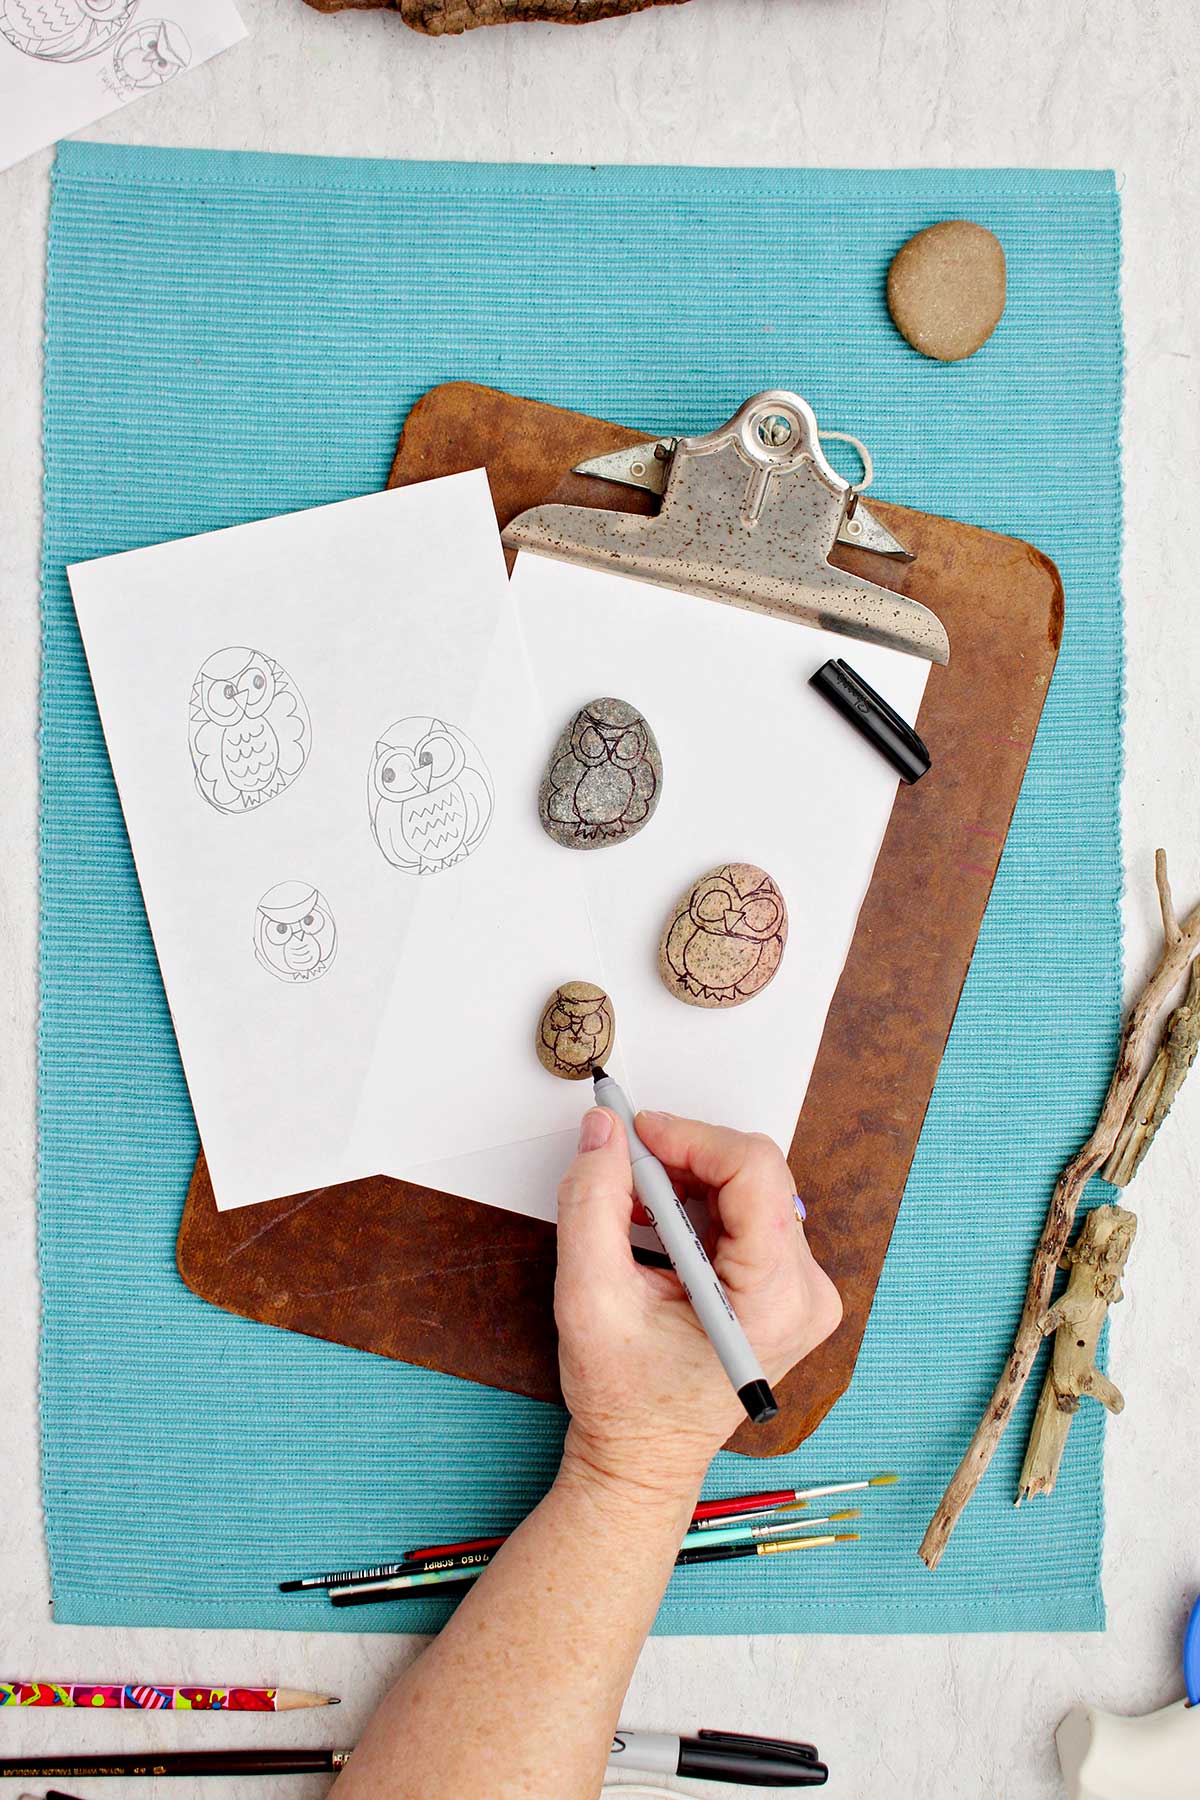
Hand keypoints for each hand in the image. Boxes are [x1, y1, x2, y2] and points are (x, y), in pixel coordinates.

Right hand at [554, 1108, 841, 1496]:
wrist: (644, 1459)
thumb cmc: (623, 1399)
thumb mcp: (589, 1297)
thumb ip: (591, 1202)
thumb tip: (604, 1131)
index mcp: (775, 1298)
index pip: (753, 1170)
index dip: (690, 1137)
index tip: (637, 1134)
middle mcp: (806, 1292)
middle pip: (755, 1174)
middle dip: (684, 1158)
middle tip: (624, 1165)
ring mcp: (803, 1291)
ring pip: (751, 1188)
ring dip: (688, 1181)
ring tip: (633, 1206)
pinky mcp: (787, 1289)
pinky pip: (749, 1213)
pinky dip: (699, 1205)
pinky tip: (656, 1226)